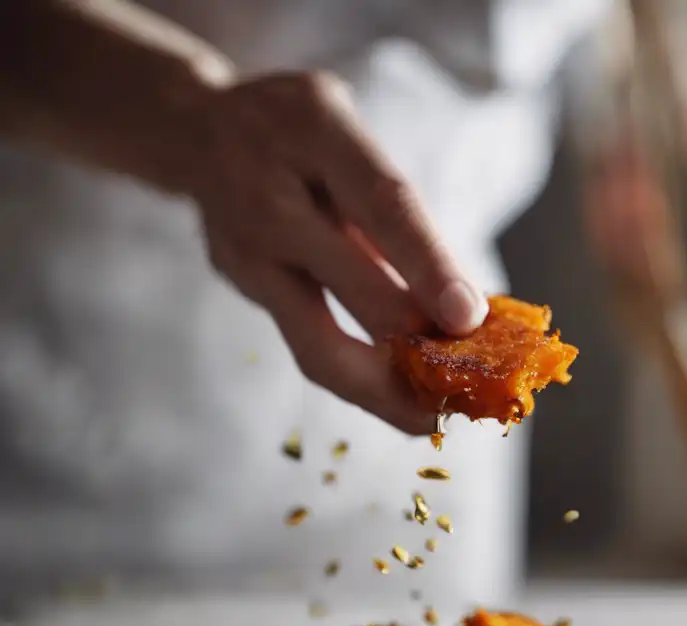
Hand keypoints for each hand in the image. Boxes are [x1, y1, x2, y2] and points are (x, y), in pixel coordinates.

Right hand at [187, 72, 487, 433]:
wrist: (193, 125)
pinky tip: (392, 391)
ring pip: (316, 346)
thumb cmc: (301, 133)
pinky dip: (357, 375)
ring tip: (426, 416)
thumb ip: (399, 214)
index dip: (429, 266)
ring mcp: (244, 248)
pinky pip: (305, 344)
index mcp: (316, 131)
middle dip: (411, 352)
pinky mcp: (238, 285)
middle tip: (461, 395)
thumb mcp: (354, 137)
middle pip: (349, 288)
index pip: (383, 205)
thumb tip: (463, 307)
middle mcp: (271, 194)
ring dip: (380, 392)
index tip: (470, 319)